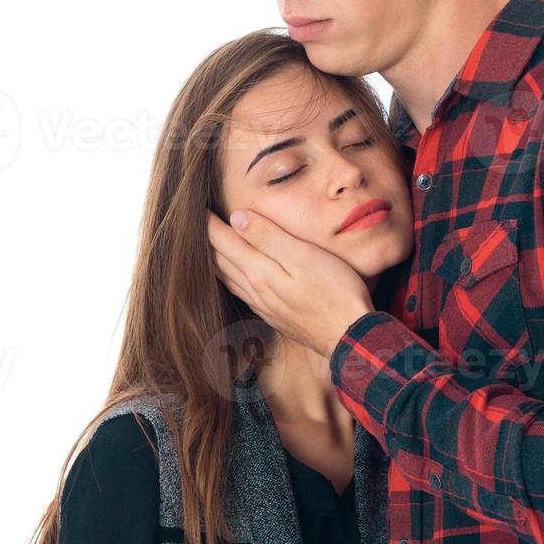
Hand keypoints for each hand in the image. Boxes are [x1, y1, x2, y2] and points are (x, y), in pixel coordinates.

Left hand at [206, 208, 374, 357]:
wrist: (349, 337)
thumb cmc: (335, 292)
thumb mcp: (304, 256)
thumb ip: (270, 237)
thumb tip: (237, 218)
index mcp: (260, 271)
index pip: (225, 241)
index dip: (209, 223)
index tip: (196, 206)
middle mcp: (255, 290)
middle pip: (221, 261)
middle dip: (206, 241)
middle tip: (193, 224)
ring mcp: (264, 305)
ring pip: (229, 279)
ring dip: (214, 262)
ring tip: (204, 249)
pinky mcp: (275, 315)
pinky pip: (241, 293)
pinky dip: (230, 280)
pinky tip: (233, 279)